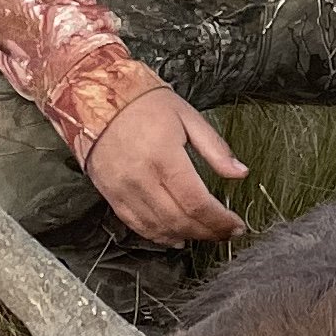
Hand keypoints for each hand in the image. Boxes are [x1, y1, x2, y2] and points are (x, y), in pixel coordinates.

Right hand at [84, 86, 248, 245]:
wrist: (95, 98)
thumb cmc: (143, 103)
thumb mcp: (187, 116)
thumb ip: (216, 148)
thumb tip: (240, 173)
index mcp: (164, 156)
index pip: (197, 202)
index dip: (220, 221)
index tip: (235, 226)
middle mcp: (141, 177)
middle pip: (180, 220)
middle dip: (208, 232)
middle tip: (225, 233)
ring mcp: (123, 189)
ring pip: (159, 227)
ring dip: (186, 236)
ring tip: (205, 234)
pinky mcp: (110, 195)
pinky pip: (136, 225)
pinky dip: (158, 236)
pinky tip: (175, 236)